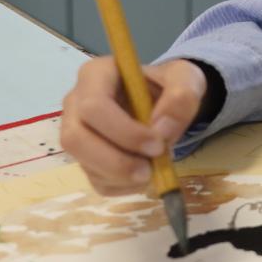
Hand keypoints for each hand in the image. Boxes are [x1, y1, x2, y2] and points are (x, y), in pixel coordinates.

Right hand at [60, 58, 209, 194]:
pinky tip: (143, 176)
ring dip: (120, 176)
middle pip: (75, 139)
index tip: (157, 144)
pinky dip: (122, 186)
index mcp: (96, 75)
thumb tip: (162, 129)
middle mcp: (76, 103)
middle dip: (115, 161)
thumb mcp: (185, 78)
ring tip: (151, 171)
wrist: (164, 102)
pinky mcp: (86, 158)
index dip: (123, 131)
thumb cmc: (167, 85)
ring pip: (83, 163)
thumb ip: (181, 96)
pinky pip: (95, 180)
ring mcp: (77, 132)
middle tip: (150, 169)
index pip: (94, 106)